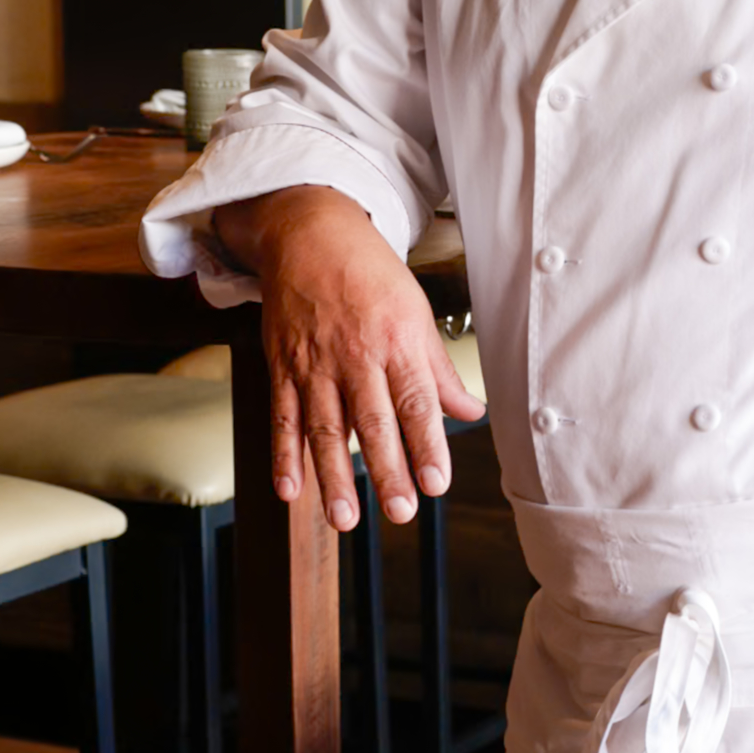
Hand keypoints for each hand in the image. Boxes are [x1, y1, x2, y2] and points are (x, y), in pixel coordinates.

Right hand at [213, 188, 483, 530]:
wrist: (309, 235)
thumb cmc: (369, 274)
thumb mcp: (416, 313)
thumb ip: (438, 370)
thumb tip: (470, 412)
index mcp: (396, 342)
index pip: (416, 401)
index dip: (427, 444)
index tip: (436, 482)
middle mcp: (356, 356)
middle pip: (373, 421)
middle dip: (387, 470)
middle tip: (400, 511)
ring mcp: (315, 363)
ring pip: (325, 428)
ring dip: (334, 477)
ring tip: (346, 518)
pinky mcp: (283, 366)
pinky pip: (283, 416)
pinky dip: (284, 455)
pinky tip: (290, 488)